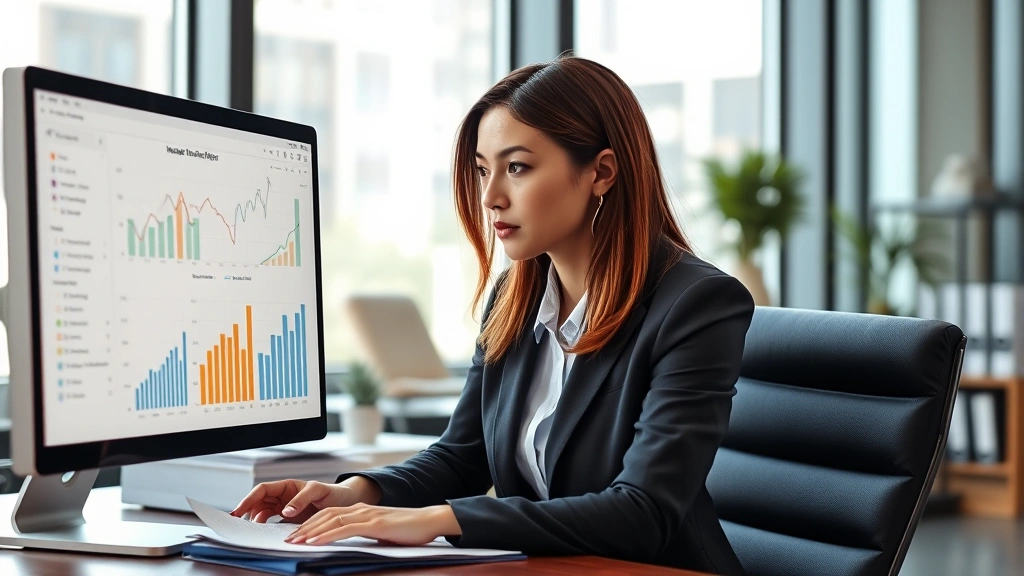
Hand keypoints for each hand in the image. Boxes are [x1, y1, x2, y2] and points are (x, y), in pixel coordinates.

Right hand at [230, 477, 379, 523]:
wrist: (347, 504)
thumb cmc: (334, 493)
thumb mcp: (320, 491)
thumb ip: (302, 498)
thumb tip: (285, 510)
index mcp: (288, 486)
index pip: (262, 490)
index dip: (249, 498)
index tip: (239, 510)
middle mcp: (284, 497)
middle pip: (259, 502)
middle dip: (248, 511)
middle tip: (240, 524)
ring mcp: (286, 509)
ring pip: (264, 514)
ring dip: (256, 521)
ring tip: (253, 530)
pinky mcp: (291, 521)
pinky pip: (274, 524)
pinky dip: (267, 529)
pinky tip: (266, 535)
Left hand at [285, 503, 461, 545]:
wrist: (431, 520)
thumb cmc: (409, 529)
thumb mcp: (381, 531)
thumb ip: (365, 534)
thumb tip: (349, 545)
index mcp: (361, 511)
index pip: (329, 515)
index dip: (310, 524)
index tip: (295, 535)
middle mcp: (360, 509)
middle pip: (324, 516)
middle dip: (303, 527)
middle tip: (286, 539)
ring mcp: (367, 515)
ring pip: (330, 520)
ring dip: (310, 531)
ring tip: (294, 541)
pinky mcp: (374, 523)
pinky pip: (344, 529)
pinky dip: (326, 535)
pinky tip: (315, 541)